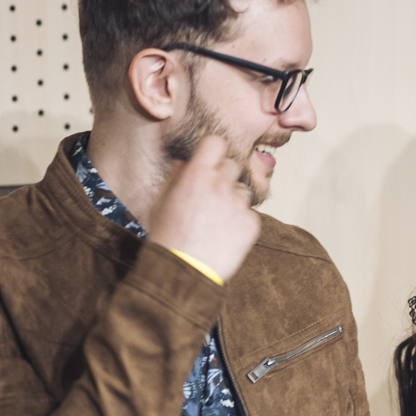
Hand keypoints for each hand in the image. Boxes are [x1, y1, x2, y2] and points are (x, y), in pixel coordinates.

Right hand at [146, 133, 261, 282]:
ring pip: (242, 191)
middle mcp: (221, 184)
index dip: (213, 151)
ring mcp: (239, 204)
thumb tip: (185, 162)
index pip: (216, 142)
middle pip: (232, 165)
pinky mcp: (252, 223)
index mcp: (197, 174)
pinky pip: (249, 214)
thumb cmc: (167, 237)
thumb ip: (177, 177)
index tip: (210, 161)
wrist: (181, 273)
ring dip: (232, 201)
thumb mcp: (162, 202)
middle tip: (210, 198)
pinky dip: (240, 222)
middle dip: (222, 177)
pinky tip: (223, 236)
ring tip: (215, 222)